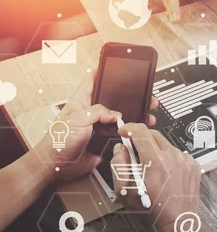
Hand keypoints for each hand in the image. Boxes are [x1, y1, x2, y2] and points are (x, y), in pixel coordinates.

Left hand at [34, 71, 158, 181]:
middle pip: (112, 99)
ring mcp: (99, 126)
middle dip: (127, 96)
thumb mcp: (77, 119)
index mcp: (81, 101)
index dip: (103, 71)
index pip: (92, 80)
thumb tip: (116, 114)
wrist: (58, 166)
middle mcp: (91, 112)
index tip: (115, 65)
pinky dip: (129, 132)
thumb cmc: (57, 142)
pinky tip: (136, 129)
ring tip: (144, 113)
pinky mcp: (105, 139)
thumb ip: (98, 111)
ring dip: (132, 115)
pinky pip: (120, 133)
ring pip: (119, 117)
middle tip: (141, 94)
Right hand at [111, 123, 201, 228]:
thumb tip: (121, 148)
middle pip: (154, 135)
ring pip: (166, 145)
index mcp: (155, 161)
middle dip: (142, 140)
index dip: (129, 128)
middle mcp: (173, 156)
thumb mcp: (125, 191)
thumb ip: (119, 165)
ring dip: (156, 151)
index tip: (124, 132)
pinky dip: (169, 159)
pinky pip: (178, 154)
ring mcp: (185, 160)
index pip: (141, 131)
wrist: (178, 221)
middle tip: (135, 154)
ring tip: (152, 171)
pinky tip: (165, 174)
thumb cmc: (151, 209)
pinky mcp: (193, 165)